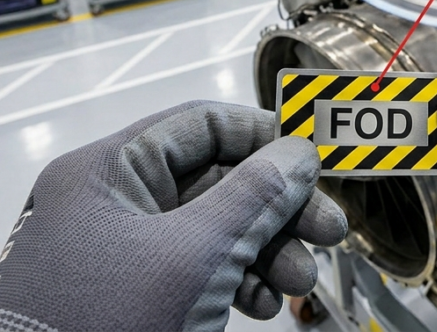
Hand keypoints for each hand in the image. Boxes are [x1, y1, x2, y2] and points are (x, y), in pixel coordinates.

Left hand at [0, 101, 346, 331]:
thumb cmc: (110, 323)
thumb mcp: (195, 255)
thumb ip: (255, 196)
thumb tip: (299, 151)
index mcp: (107, 171)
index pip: (200, 125)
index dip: (264, 138)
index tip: (315, 163)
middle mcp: (110, 202)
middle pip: (214, 181)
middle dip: (277, 209)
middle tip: (330, 233)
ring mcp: (116, 251)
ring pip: (210, 229)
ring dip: (265, 250)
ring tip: (301, 282)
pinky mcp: (127, 294)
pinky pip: (193, 269)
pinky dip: (235, 281)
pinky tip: (264, 307)